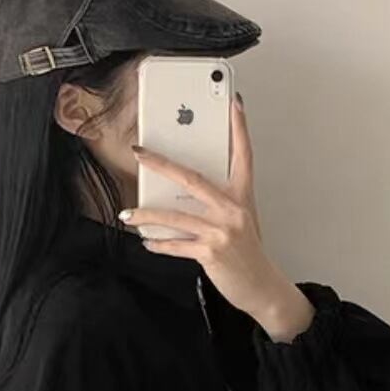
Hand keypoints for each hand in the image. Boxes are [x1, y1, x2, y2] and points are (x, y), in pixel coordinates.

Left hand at [119, 93, 312, 333]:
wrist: (262, 286)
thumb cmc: (248, 253)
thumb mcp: (240, 221)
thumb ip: (218, 204)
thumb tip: (183, 195)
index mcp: (242, 197)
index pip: (243, 155)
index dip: (240, 129)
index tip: (234, 104)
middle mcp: (232, 210)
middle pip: (191, 178)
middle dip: (161, 164)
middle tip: (140, 153)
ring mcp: (221, 231)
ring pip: (175, 216)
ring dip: (146, 215)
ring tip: (127, 214)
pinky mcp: (211, 253)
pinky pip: (176, 245)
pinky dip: (159, 244)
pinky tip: (147, 241)